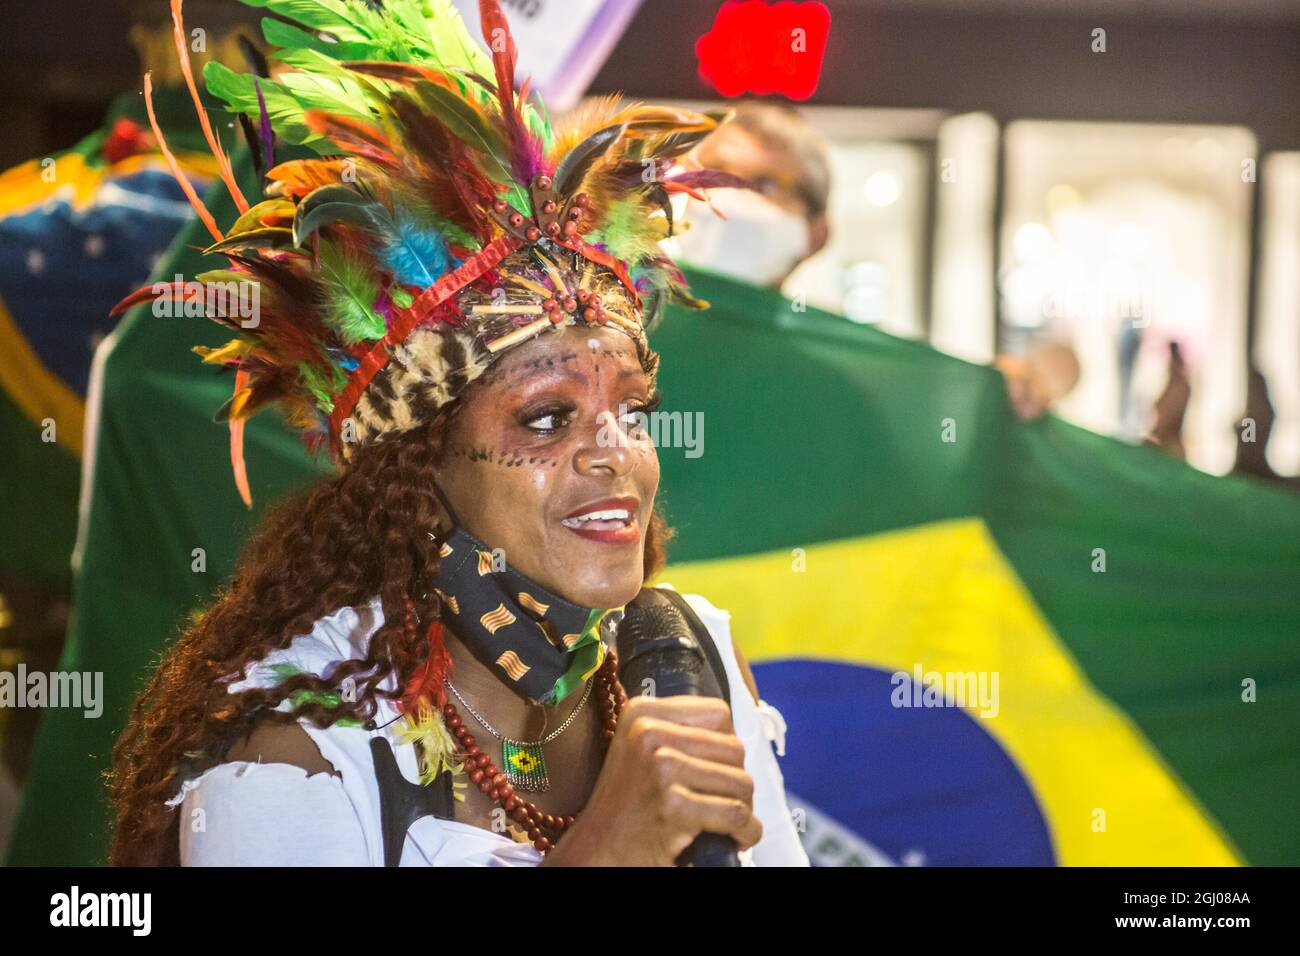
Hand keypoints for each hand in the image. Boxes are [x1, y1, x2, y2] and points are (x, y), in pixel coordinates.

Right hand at [541, 696, 761, 865]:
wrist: (598, 848)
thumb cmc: (626, 803)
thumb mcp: (641, 749)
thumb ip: (679, 732)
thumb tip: (733, 738)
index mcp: (641, 713)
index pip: (717, 713)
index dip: (726, 743)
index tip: (718, 768)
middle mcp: (648, 732)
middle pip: (733, 748)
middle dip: (738, 780)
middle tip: (727, 803)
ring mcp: (661, 767)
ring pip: (740, 781)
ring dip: (745, 808)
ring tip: (730, 823)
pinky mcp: (673, 805)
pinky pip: (736, 813)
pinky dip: (747, 831)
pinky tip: (737, 839)